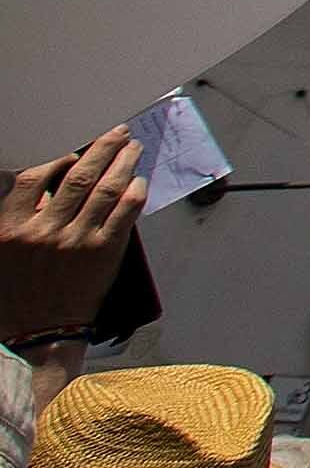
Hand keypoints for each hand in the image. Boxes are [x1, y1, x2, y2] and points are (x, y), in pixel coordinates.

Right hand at [0, 130, 139, 341]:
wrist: (38, 333)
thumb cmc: (17, 294)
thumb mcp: (0, 253)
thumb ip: (15, 217)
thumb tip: (36, 182)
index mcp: (11, 229)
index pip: (32, 178)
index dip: (55, 158)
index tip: (71, 149)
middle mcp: (45, 231)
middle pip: (78, 175)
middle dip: (102, 148)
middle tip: (117, 133)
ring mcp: (77, 240)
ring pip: (106, 188)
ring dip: (124, 162)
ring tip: (133, 148)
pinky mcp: (105, 252)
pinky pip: (126, 211)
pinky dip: (135, 190)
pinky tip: (138, 181)